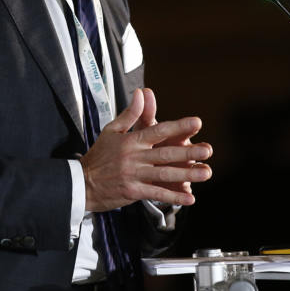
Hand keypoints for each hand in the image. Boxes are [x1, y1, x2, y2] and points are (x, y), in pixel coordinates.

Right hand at [80, 88, 212, 212]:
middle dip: (189, 151)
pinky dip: (174, 196)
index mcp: (131, 141)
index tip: (196, 122)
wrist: (81, 183)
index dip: (178, 127)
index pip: (158, 131)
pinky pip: (157, 194)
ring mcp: (134, 176)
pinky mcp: (133, 192)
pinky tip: (189, 197)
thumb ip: (130, 113)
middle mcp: (134, 158)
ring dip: (187, 174)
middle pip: (165, 154)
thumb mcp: (111, 130)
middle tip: (208, 149)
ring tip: (206, 172)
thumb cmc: (99, 155)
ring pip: (165, 174)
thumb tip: (140, 93)